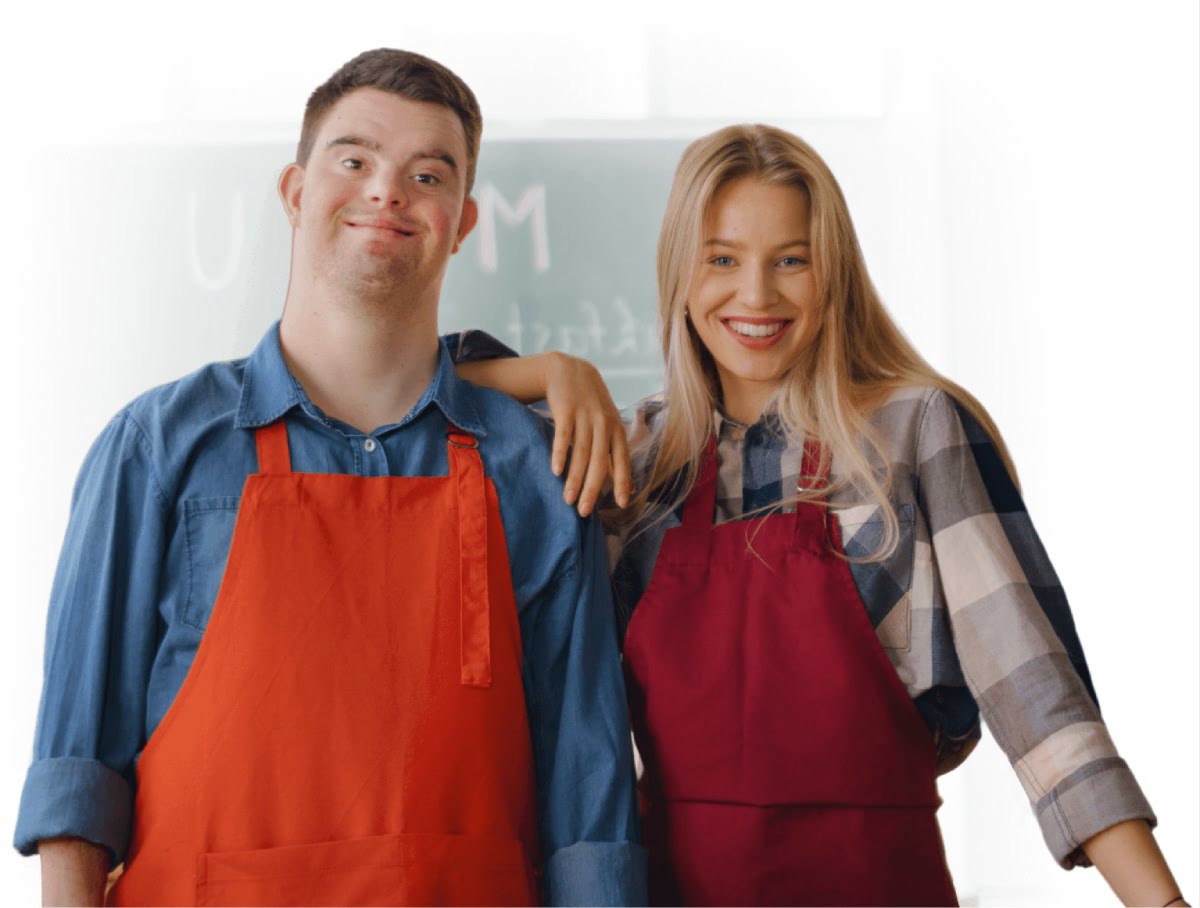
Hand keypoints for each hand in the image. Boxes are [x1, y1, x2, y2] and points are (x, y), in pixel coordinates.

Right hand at [542, 352, 631, 515]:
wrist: (571, 371)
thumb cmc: (591, 407)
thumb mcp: (608, 426)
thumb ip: (615, 455)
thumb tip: (630, 487)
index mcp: (616, 430)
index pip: (622, 460)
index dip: (623, 481)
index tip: (621, 504)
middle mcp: (603, 423)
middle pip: (599, 461)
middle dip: (592, 489)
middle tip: (584, 512)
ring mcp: (585, 416)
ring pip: (581, 452)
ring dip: (574, 478)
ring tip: (567, 500)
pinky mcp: (566, 409)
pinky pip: (563, 436)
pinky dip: (560, 454)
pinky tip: (556, 471)